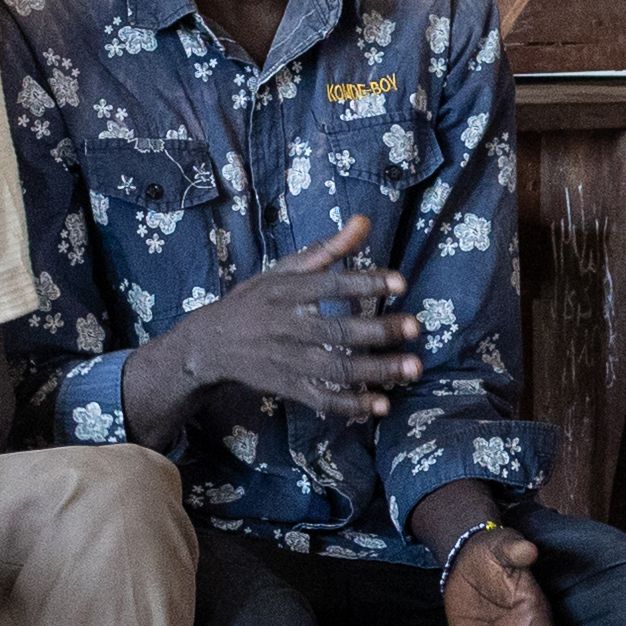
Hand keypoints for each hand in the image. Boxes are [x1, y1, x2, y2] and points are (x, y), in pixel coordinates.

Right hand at [139, 231, 421, 435]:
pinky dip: (351, 405)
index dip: (364, 283)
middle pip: (336, 331)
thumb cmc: (255, 301)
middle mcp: (285, 326)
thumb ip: (327, 249)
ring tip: (412, 367)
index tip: (400, 283)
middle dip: (378, 331)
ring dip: (376, 371)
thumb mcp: (283, 270)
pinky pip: (322, 399)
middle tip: (415, 327)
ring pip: (335, 369)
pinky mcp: (287, 387)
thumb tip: (365, 220)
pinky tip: (382, 404)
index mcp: (285, 292)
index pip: (329, 285)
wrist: (209, 345)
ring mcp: (286, 361)